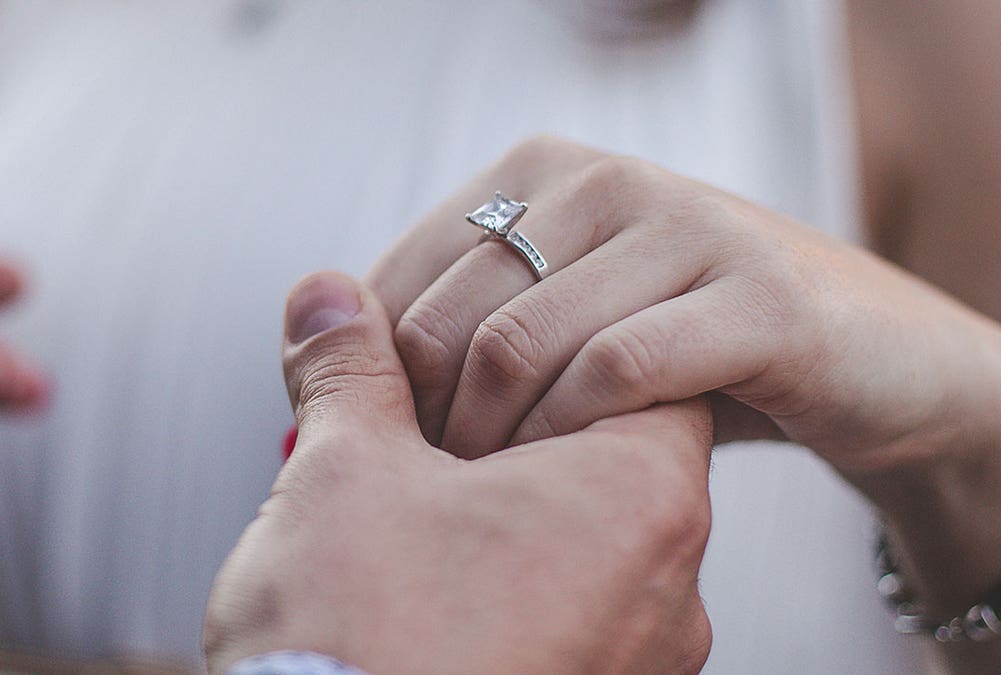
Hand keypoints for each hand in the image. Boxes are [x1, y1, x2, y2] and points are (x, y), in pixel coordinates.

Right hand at [204, 272, 712, 674]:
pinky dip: (523, 591)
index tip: (487, 363)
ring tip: (425, 521)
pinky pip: (582, 621)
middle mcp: (670, 590)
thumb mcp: (343, 472)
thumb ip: (351, 368)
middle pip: (620, 458)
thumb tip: (330, 297)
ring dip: (521, 518)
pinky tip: (440, 596)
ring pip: (599, 546)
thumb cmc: (355, 643)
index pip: (645, 371)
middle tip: (438, 436)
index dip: (560, 348)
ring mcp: (642, 664)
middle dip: (526, 435)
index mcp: (640, 501)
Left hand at [366, 136, 1000, 474]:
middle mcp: (606, 178)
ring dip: (496, 448)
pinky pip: (619, 372)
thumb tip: (336, 378)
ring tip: (506, 503)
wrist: (885, 367)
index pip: (401, 277)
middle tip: (447, 500)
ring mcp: (687, 225)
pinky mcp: (761, 297)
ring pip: (522, 344)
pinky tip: (582, 480)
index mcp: (545, 172)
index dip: (379, 384)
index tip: (393, 461)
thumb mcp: (580, 324)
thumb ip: (475, 330)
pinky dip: (576, 438)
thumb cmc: (708, 355)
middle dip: (431, 427)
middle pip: (450, 317)